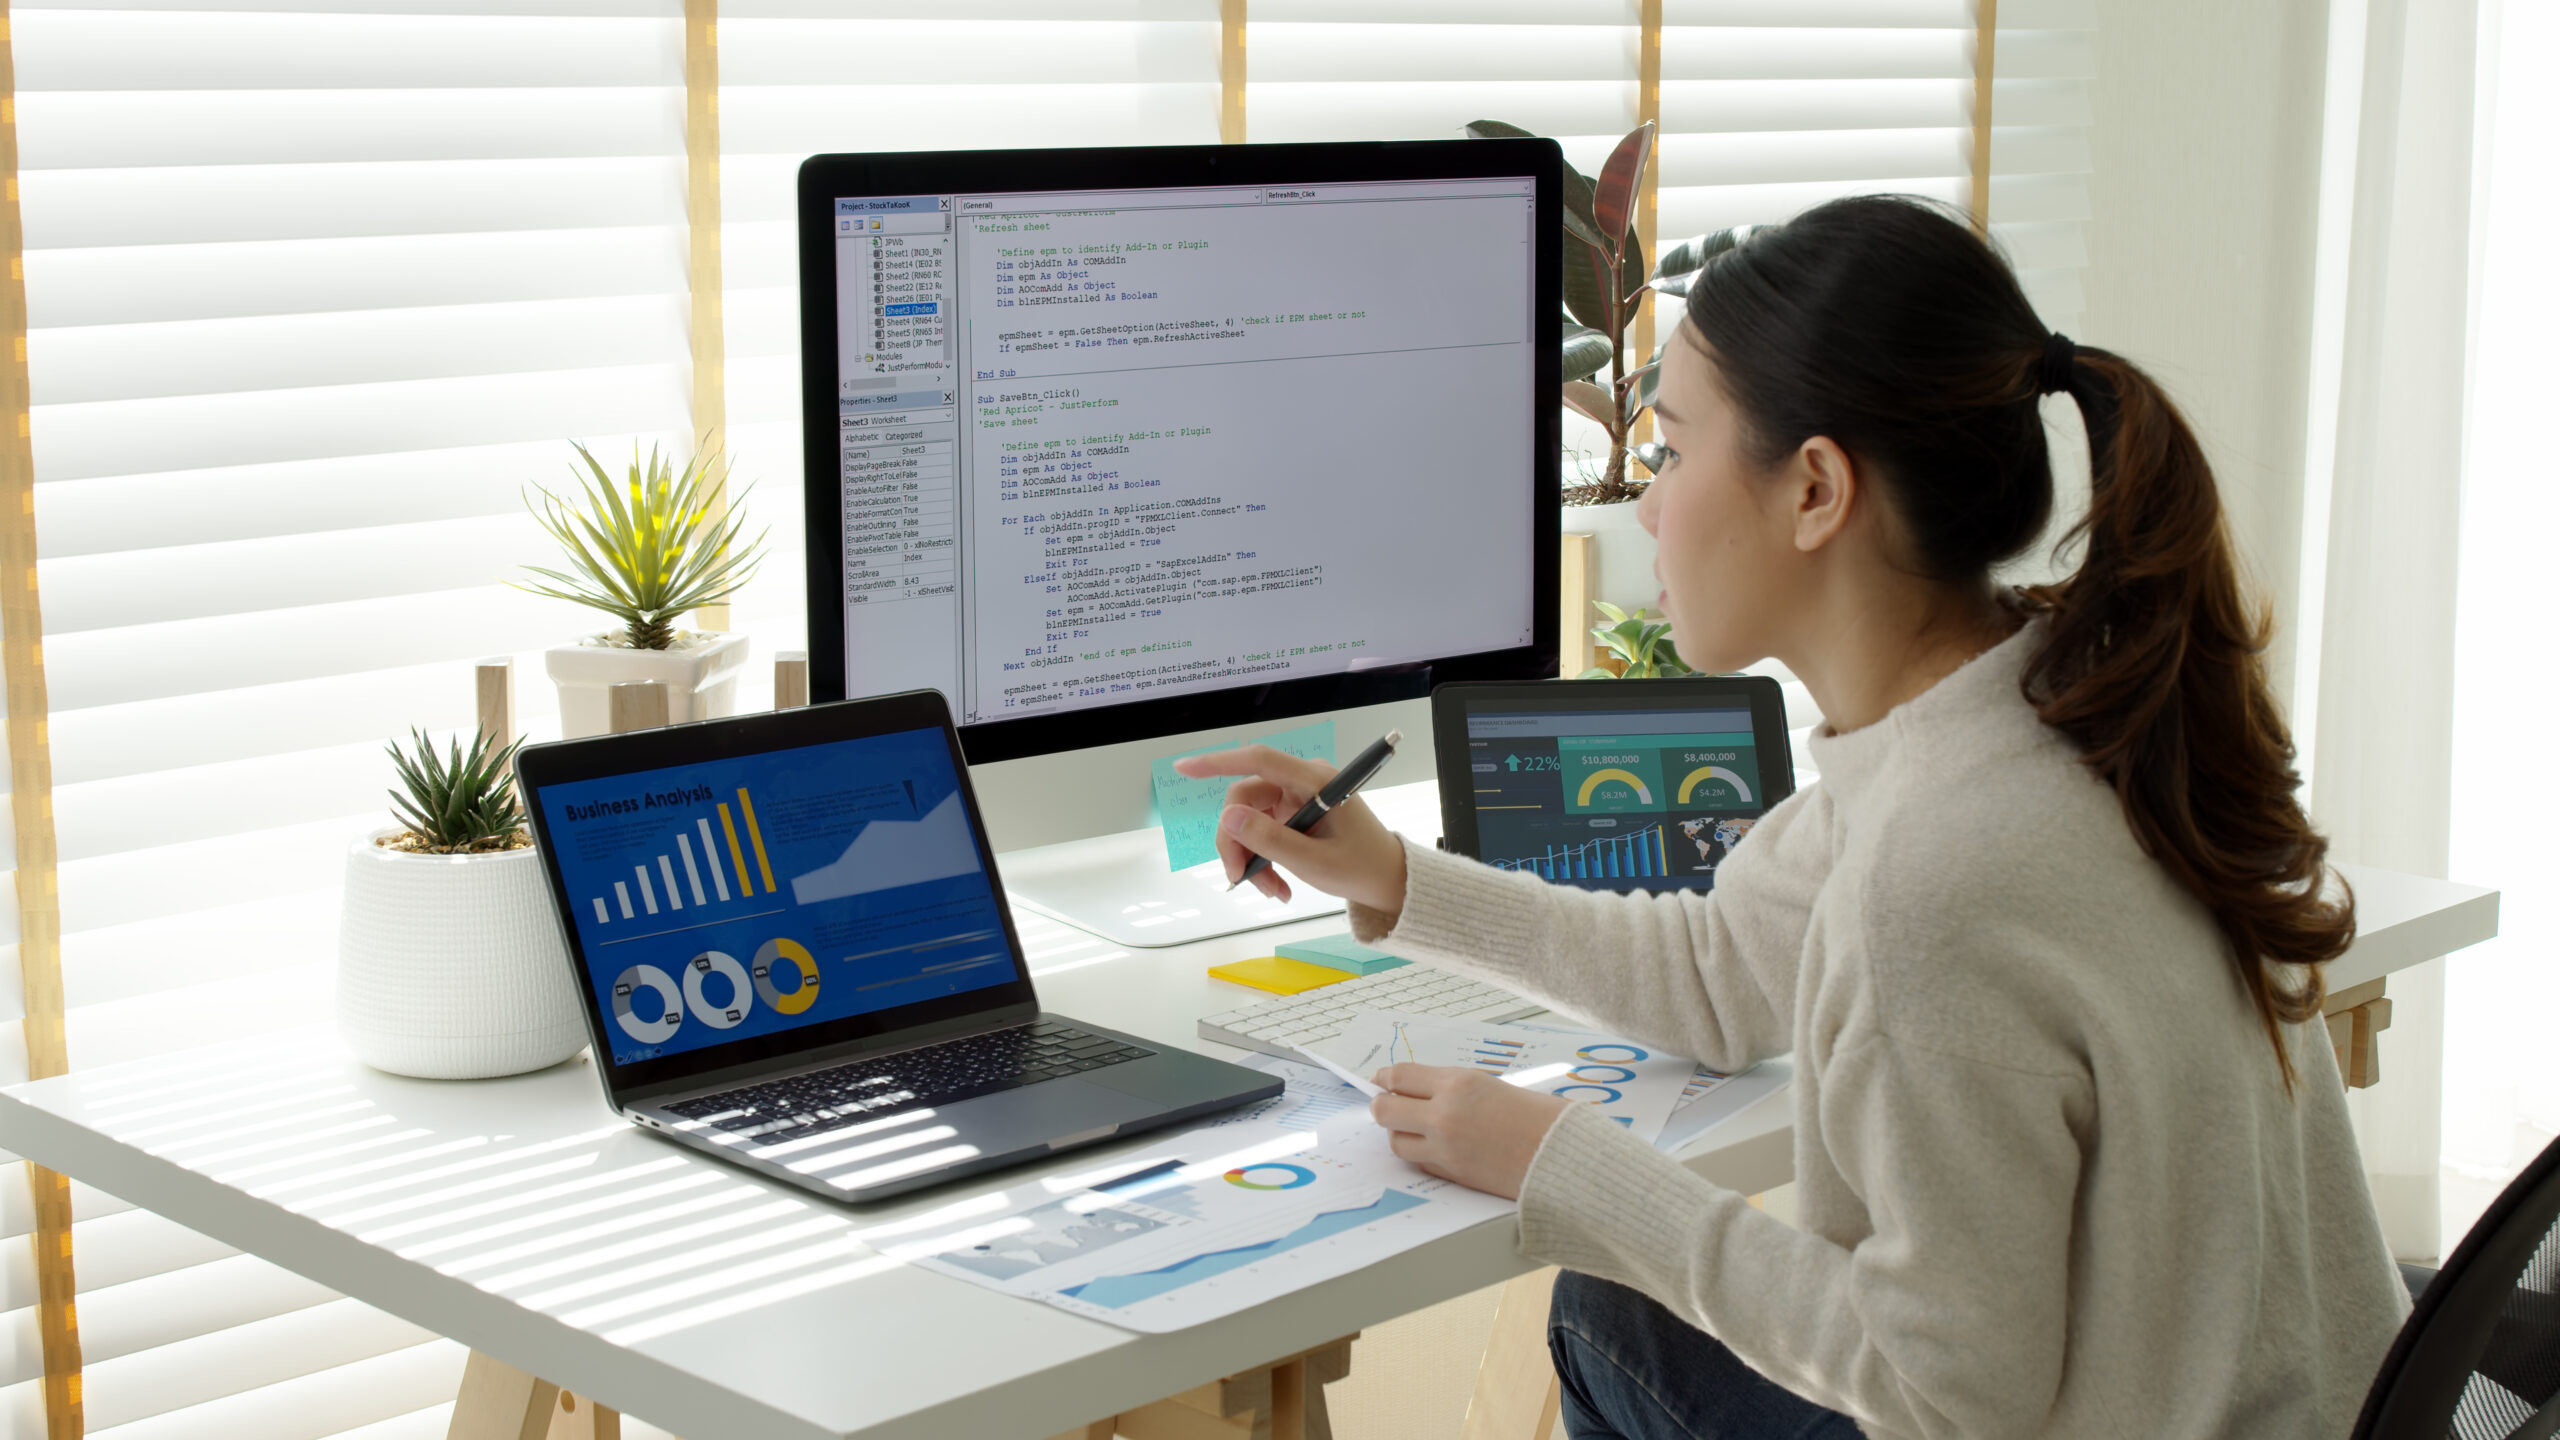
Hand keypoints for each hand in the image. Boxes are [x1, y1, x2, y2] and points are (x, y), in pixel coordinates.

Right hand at [1170, 745, 1407, 915]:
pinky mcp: (1295, 815)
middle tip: (1241, 880)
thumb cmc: (1363, 867)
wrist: (1389, 879)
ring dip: (1251, 857)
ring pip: (1249, 820)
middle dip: (1237, 841)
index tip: (1184, 767)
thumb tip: (1229, 817)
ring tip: (1272, 890)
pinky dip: (1263, 859)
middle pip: (1245, 800)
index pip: (1258, 760)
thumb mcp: (1315, 861)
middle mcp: (1302, 783)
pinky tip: (1278, 885)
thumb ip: (1270, 840)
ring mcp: (1297, 799)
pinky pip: (1262, 831)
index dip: (1218, 761)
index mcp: (1315, 781)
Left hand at [1368, 1064, 1573, 1199]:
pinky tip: (1433, 1146)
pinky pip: (1420, 1162)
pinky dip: (1420, 1154)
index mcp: (1458, 1084)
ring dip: (1400, 1133)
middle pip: (1385, 1110)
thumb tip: (1416, 1089)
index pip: (1399, 1077)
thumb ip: (1452, 1087)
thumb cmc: (1537, 1116)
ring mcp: (1446, 1148)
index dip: (1384, 1079)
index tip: (1380, 1080)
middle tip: (1387, 1104)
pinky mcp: (1453, 1174)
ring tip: (1413, 1128)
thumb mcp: (1490, 1085)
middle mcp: (1445, 1115)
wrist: (1563, 1154)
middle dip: (1382, 1106)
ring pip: (1397, 1142)